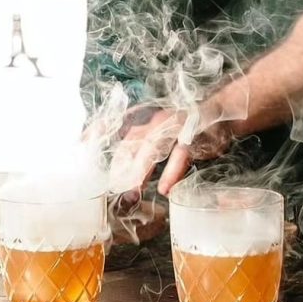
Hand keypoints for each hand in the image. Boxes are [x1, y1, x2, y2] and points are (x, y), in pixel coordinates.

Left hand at [110, 104, 236, 197]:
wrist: (222, 112)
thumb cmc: (189, 129)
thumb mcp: (164, 139)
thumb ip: (145, 155)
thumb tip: (128, 179)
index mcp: (148, 120)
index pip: (118, 128)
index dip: (98, 133)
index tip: (80, 145)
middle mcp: (158, 121)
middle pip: (131, 140)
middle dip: (119, 163)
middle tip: (111, 186)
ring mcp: (175, 126)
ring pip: (153, 147)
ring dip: (141, 169)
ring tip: (132, 189)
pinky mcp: (193, 136)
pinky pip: (181, 155)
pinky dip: (172, 171)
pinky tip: (165, 188)